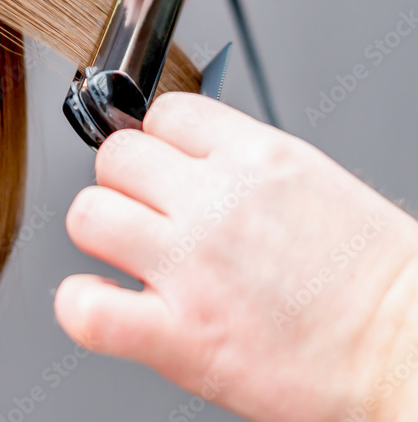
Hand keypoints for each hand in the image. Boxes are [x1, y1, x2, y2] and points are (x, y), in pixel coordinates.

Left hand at [55, 93, 417, 421]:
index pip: (164, 113)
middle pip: (115, 156)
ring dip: (101, 234)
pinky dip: (82, 307)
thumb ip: (242, 164)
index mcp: (257, 157)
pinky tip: (107, 305)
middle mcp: (217, 202)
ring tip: (131, 256)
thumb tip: (187, 157)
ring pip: (87, 214)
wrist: (411, 353)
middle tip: (147, 214)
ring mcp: (191, 266)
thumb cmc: (375, 280)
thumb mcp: (313, 181)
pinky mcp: (179, 335)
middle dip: (125, 185)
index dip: (157, 142)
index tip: (165, 168)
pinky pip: (85, 307)